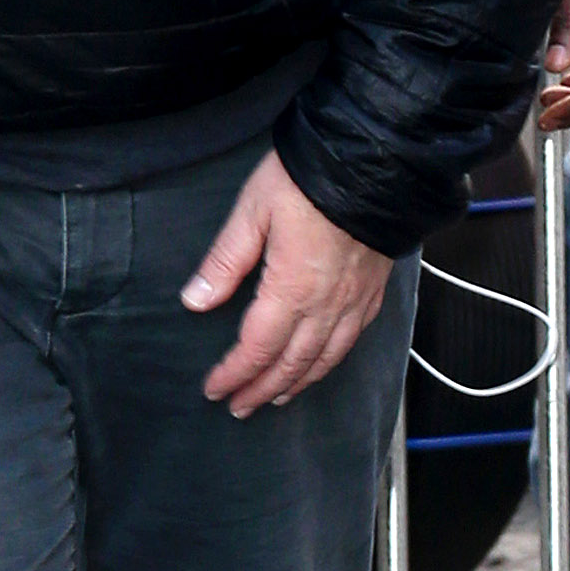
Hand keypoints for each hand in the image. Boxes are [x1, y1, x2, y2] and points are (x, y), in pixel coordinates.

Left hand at [183, 150, 392, 416]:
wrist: (374, 163)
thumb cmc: (310, 180)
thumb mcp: (252, 211)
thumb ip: (224, 262)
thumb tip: (195, 301)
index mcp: (291, 289)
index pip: (257, 348)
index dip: (233, 374)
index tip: (214, 389)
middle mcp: (326, 305)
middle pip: (291, 364)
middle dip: (261, 390)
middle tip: (239, 407)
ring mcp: (354, 301)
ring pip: (325, 359)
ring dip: (297, 384)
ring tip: (277, 398)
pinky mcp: (373, 291)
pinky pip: (352, 340)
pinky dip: (331, 361)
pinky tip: (322, 363)